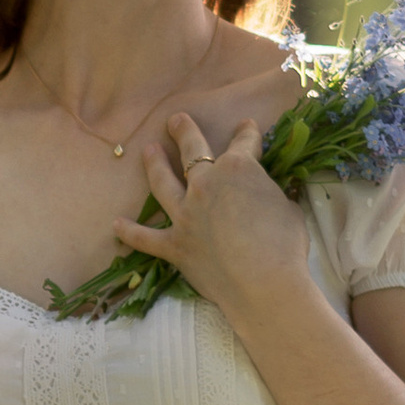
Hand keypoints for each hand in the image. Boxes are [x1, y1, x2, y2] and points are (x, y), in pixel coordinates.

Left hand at [119, 112, 307, 321]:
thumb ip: (273, 195)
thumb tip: (274, 196)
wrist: (264, 284)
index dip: (247, 133)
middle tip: (175, 120)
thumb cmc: (285, 245)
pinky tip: (116, 224)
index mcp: (238, 169)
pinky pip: (145, 238)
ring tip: (148, 151)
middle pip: (193, 151)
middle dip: (184, 131)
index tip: (246, 127)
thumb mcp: (288, 208)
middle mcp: (206, 184)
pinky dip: (130, 232)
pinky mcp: (174, 245)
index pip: (243, 143)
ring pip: (163, 183)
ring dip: (154, 164)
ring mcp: (185, 214)